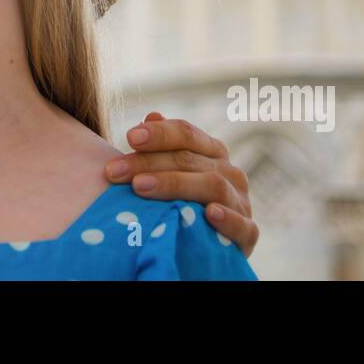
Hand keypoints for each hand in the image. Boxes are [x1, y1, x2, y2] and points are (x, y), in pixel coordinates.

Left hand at [104, 111, 257, 257]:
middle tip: (115, 171)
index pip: (186, 134)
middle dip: (148, 162)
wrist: (207, 247)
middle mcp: (230, 172)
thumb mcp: (170, 174)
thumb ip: (162, 148)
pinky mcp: (248, 234)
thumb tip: (151, 116)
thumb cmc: (183, 204)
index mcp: (212, 152)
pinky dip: (227, 219)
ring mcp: (241, 202)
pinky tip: (209, 214)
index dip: (159, 133)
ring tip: (140, 187)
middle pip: (189, 159)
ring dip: (174, 184)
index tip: (130, 137)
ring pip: (212, 185)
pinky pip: (242, 226)